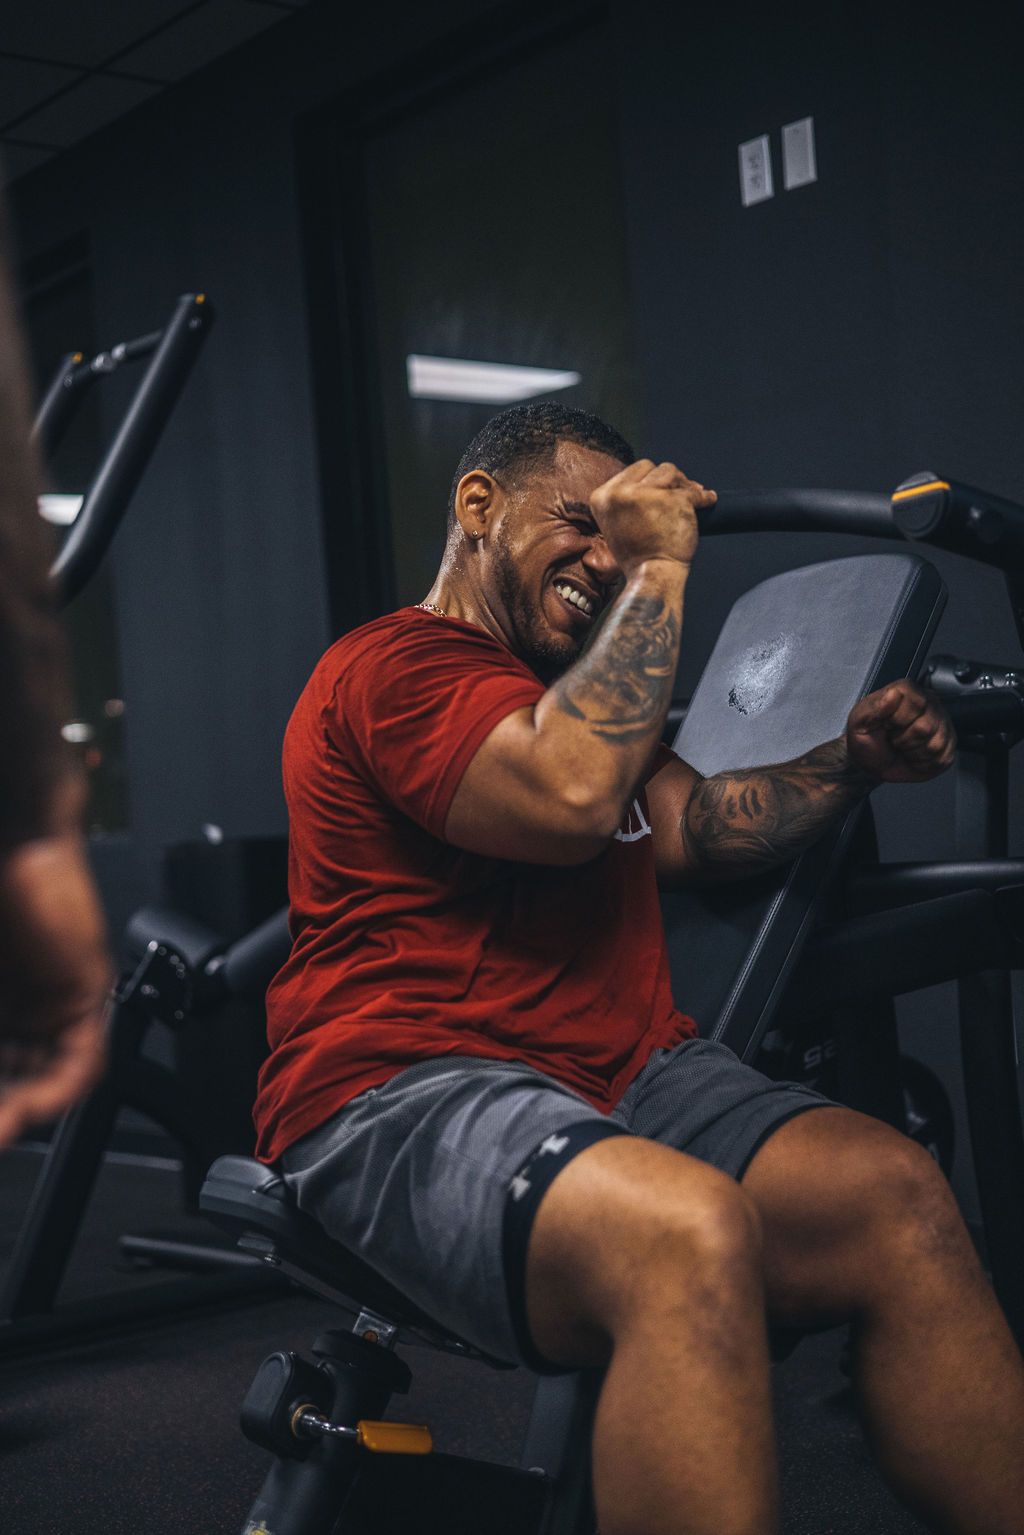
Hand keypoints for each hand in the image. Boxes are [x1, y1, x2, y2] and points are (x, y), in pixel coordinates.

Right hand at [0, 832, 111, 1145]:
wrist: (10, 836)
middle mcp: (21, 1009)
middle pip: (14, 1080)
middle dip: (2, 1108)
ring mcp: (53, 1001)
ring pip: (45, 1078)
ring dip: (23, 1109)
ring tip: (4, 1127)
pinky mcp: (84, 991)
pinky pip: (83, 1058)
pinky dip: (58, 1088)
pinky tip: (32, 1107)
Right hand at [590, 459, 715, 575]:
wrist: (652, 575)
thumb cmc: (637, 555)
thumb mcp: (616, 523)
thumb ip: (626, 500)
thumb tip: (651, 480)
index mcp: (603, 496)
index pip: (632, 471)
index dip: (649, 479)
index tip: (659, 490)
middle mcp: (622, 492)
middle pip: (651, 467)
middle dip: (666, 479)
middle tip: (676, 494)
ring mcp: (649, 494)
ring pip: (672, 472)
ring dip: (683, 485)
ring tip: (689, 500)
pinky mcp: (674, 501)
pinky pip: (693, 491)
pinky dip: (703, 497)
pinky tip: (707, 501)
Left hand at [846, 680, 956, 783]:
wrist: (871, 762)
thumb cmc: (866, 740)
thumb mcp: (859, 721)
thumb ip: (873, 706)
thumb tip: (892, 694)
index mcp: (907, 692)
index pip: (916, 703)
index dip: (898, 720)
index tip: (886, 725)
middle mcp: (929, 703)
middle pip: (926, 726)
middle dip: (904, 739)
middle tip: (894, 739)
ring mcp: (942, 724)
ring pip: (935, 744)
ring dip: (913, 753)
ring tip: (904, 747)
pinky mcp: (948, 745)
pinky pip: (942, 759)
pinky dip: (923, 764)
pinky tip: (913, 756)